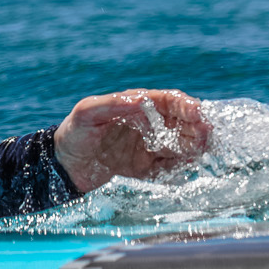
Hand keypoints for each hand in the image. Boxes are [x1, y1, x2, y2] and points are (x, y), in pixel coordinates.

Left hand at [53, 89, 207, 193]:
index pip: (170, 101)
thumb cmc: (74, 131)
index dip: (187, 106)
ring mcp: (148, 147)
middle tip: (206, 136)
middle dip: (197, 128)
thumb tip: (141, 99)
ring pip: (180, 146)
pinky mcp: (145, 168)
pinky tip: (178, 170)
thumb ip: (113, 104)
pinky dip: (177, 169)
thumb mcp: (87, 112)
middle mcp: (148, 124)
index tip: (199, 113)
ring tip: (196, 153)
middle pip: (182, 124)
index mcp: (137, 105)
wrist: (63, 165)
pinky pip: (168, 169)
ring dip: (192, 149)